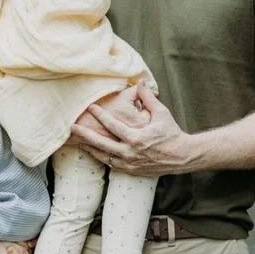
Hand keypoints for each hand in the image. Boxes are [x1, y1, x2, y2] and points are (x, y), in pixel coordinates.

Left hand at [71, 84, 192, 176]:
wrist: (182, 157)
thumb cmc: (172, 133)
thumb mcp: (161, 113)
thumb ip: (148, 98)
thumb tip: (140, 82)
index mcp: (136, 138)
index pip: (112, 126)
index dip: (100, 115)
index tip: (91, 107)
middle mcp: (130, 153)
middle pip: (101, 144)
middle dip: (85, 135)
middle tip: (72, 128)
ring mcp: (129, 164)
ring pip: (103, 157)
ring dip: (90, 149)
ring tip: (78, 142)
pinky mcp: (131, 171)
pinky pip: (111, 165)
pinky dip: (102, 158)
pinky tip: (94, 152)